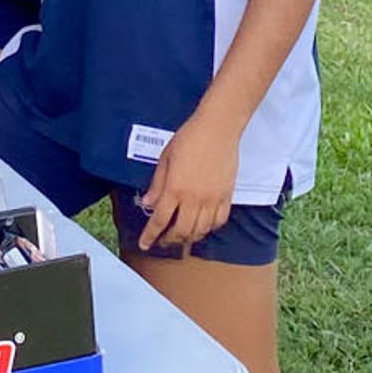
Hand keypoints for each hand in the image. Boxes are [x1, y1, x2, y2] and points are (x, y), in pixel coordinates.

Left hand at [133, 107, 242, 253]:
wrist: (218, 128)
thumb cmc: (189, 138)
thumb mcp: (165, 159)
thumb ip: (156, 184)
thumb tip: (148, 203)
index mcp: (175, 188)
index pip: (160, 220)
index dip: (150, 236)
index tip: (145, 244)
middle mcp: (194, 198)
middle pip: (180, 231)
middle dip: (169, 240)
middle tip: (162, 241)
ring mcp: (212, 199)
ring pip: (200, 230)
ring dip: (189, 237)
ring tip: (181, 236)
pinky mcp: (226, 196)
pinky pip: (219, 221)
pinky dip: (209, 228)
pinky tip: (202, 226)